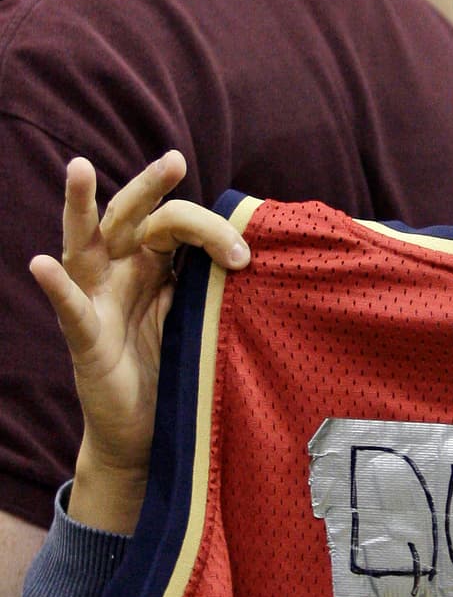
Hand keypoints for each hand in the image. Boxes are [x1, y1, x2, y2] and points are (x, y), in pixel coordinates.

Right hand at [28, 152, 249, 533]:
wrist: (151, 435)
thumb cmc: (180, 374)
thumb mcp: (205, 324)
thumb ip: (219, 291)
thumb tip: (265, 259)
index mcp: (154, 268)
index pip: (175, 226)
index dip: (210, 229)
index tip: (243, 253)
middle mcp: (121, 275)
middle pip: (132, 218)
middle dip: (151, 187)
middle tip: (175, 160)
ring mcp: (99, 303)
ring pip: (86, 243)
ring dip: (79, 205)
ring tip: (78, 168)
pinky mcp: (86, 340)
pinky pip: (70, 309)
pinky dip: (57, 286)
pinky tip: (43, 264)